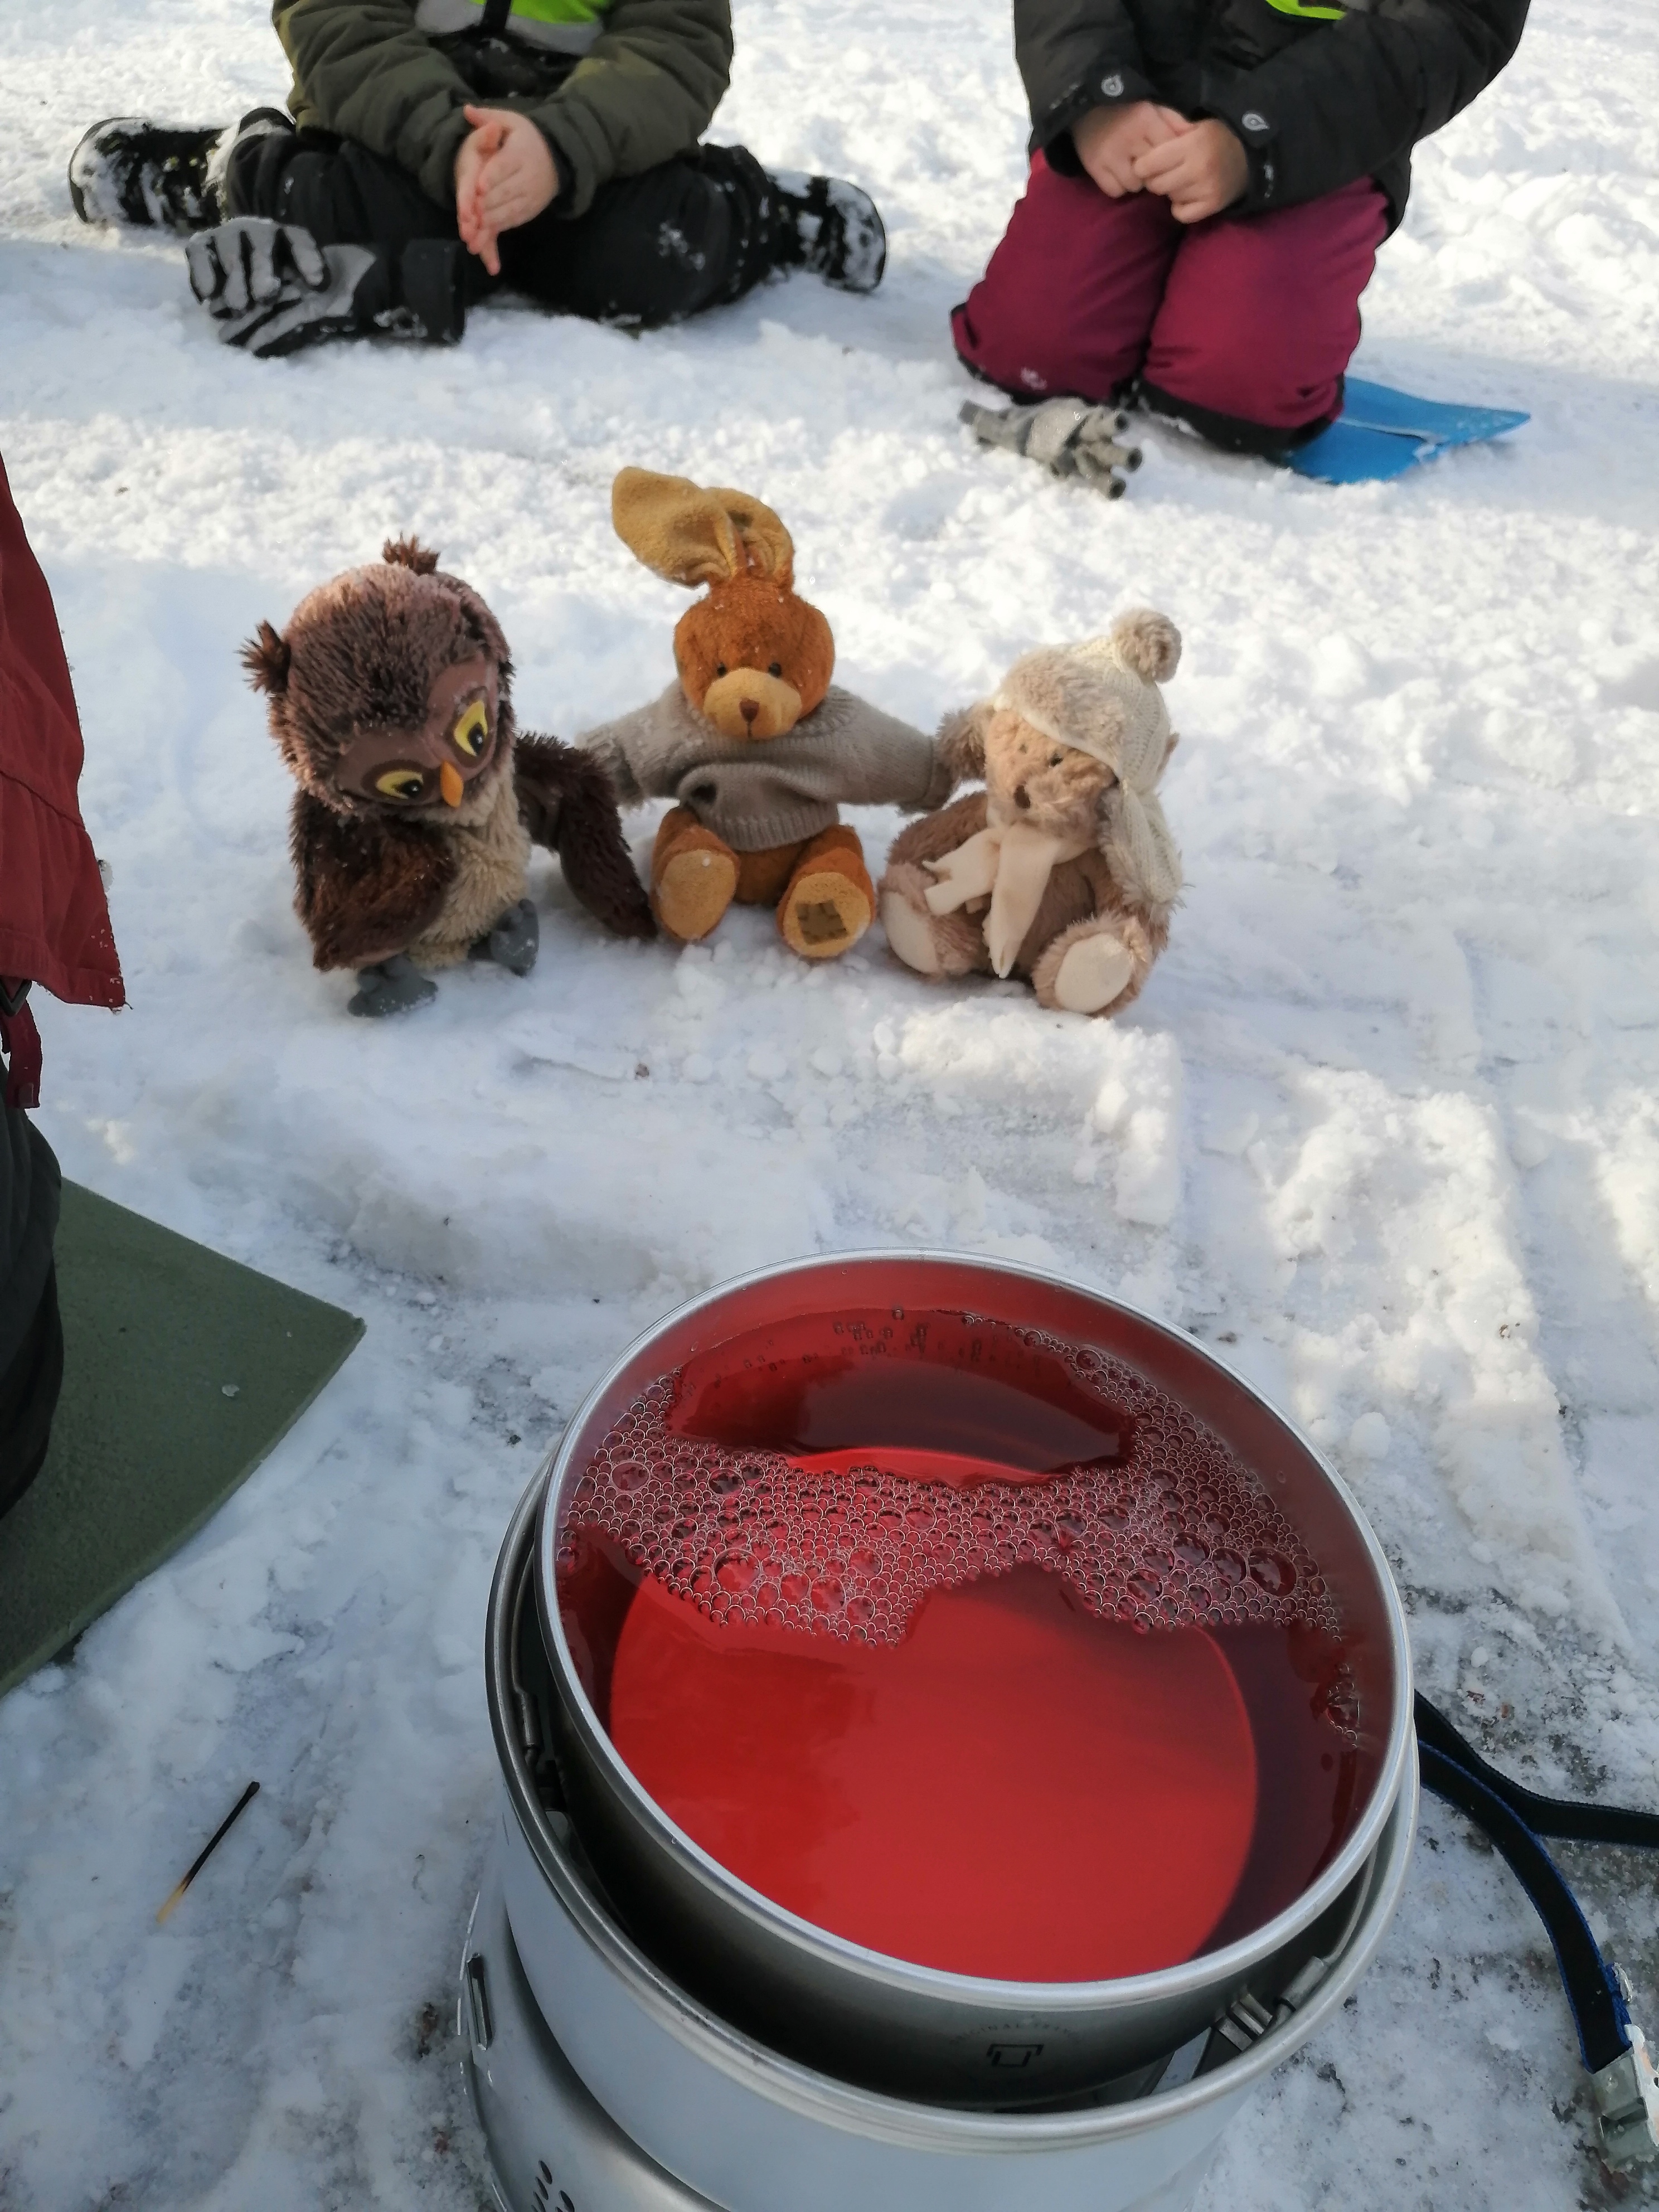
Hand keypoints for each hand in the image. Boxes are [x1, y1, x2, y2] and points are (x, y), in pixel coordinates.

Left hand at [454, 104, 557, 274]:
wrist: (557, 158)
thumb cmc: (527, 138)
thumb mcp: (511, 121)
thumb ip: (488, 117)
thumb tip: (466, 109)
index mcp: (521, 153)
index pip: (504, 166)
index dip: (491, 177)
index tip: (478, 186)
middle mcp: (528, 177)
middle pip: (506, 192)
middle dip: (488, 204)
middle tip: (470, 213)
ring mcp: (531, 196)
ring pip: (510, 210)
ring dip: (492, 220)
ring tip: (474, 228)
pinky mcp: (531, 210)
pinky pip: (514, 220)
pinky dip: (499, 227)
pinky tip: (484, 234)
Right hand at [1071, 101, 1189, 197]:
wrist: (1085, 107)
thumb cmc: (1125, 110)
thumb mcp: (1152, 108)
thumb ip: (1173, 121)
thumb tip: (1193, 135)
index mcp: (1145, 120)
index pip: (1169, 151)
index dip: (1170, 159)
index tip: (1167, 160)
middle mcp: (1128, 138)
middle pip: (1153, 172)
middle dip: (1153, 172)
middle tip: (1148, 166)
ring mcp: (1110, 155)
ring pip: (1135, 185)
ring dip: (1136, 181)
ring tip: (1130, 168)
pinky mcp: (1095, 167)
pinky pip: (1116, 191)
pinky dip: (1118, 186)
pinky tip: (1117, 174)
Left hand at [1132, 118, 1248, 222]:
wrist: (1250, 156)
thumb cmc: (1216, 138)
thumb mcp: (1195, 126)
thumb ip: (1171, 133)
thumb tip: (1143, 145)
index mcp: (1192, 145)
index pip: (1151, 163)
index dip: (1143, 166)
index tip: (1144, 165)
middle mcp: (1198, 168)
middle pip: (1157, 184)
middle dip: (1155, 179)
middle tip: (1164, 173)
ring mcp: (1206, 189)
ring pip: (1170, 197)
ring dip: (1171, 191)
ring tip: (1183, 180)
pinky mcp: (1212, 205)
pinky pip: (1181, 214)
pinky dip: (1181, 207)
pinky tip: (1188, 195)